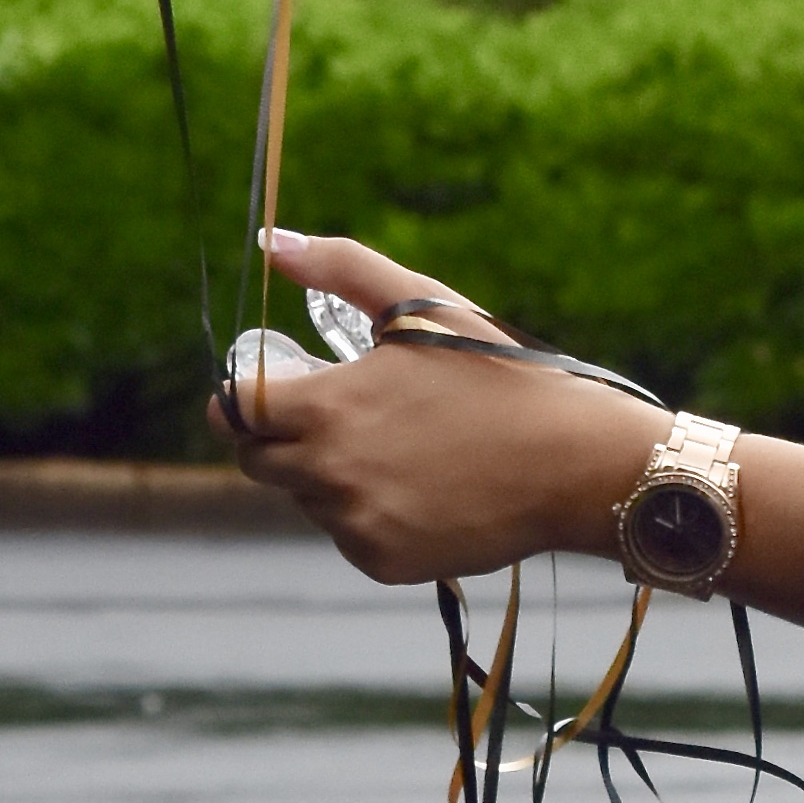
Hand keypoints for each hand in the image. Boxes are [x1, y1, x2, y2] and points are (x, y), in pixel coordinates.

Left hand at [221, 227, 637, 584]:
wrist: (569, 461)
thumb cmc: (495, 373)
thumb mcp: (419, 305)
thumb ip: (338, 266)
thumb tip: (271, 241)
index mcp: (329, 408)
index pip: (234, 411)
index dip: (241, 398)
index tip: (270, 388)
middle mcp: (329, 474)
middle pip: (258, 461)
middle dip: (282, 436)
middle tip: (342, 415)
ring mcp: (354, 524)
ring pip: (307, 498)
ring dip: (330, 474)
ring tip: (400, 446)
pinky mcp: (381, 561)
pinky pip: (349, 534)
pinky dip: (368, 512)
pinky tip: (420, 486)